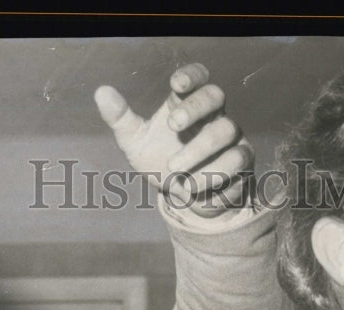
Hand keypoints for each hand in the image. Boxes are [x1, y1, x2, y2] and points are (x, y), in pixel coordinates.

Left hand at [95, 63, 253, 216]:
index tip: (176, 85)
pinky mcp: (242, 160)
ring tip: (174, 170)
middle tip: (172, 125)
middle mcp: (213, 115)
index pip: (198, 77)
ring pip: (225, 130)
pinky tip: (192, 187)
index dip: (191, 75)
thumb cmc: (161, 162)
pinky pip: (236, 160)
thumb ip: (121, 119)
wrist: (185, 200)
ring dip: (198, 150)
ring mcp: (231, 137)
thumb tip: (101, 92)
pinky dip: (213, 174)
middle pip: (215, 95)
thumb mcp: (136, 143)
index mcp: (187, 103)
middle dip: (195, 107)